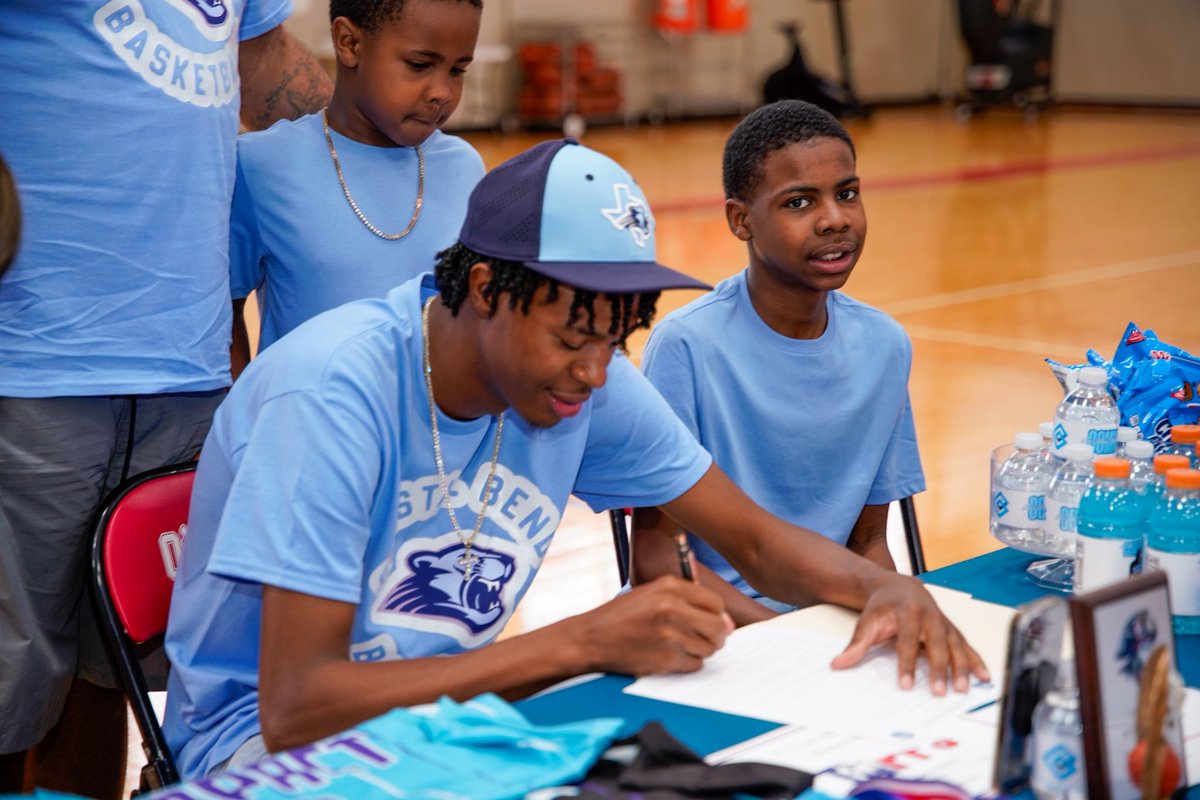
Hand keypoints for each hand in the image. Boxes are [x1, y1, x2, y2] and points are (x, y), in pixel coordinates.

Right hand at [572, 576, 732, 675]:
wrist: (590, 638)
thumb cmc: (621, 616)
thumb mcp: (650, 593)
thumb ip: (686, 600)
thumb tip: (727, 623)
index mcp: (669, 586)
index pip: (716, 603)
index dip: (717, 615)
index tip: (711, 622)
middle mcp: (671, 607)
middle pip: (718, 627)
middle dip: (716, 636)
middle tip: (705, 639)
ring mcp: (669, 634)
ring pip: (709, 648)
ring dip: (701, 650)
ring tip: (681, 646)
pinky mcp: (665, 658)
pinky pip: (695, 665)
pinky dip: (688, 663)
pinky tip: (670, 656)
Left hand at [830, 572, 989, 694]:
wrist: (898, 585)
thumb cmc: (882, 606)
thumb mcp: (867, 621)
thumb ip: (856, 644)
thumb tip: (838, 664)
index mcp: (908, 612)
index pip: (907, 641)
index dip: (906, 663)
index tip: (904, 684)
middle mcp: (930, 615)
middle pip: (936, 644)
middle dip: (938, 669)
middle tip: (938, 692)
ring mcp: (944, 622)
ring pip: (955, 646)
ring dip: (961, 668)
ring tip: (962, 689)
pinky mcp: (953, 629)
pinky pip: (967, 646)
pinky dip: (976, 661)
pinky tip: (984, 677)